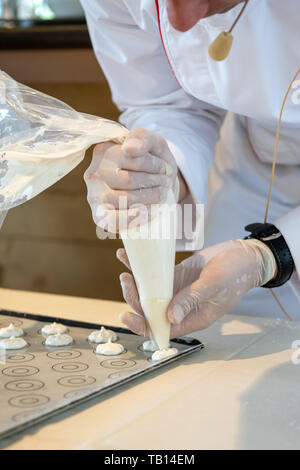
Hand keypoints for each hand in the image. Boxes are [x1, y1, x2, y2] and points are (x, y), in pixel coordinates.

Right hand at [84, 128, 178, 231]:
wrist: (156, 185)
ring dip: (150, 199)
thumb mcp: (153, 143)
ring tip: (161, 195)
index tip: (165, 168)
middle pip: (129, 181)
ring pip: (124, 200)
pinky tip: (148, 212)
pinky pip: (113, 221)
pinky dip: (135, 218)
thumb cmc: (152, 162)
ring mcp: (94, 196)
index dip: (154, 165)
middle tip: (166, 183)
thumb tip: (129, 149)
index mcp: (103, 152)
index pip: (130, 158)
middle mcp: (94, 174)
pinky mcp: (99, 216)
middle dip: (154, 183)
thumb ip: (142, 138)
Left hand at [117, 239, 276, 337]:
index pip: (161, 329)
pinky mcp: (175, 276)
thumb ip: (192, 300)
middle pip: (150, 310)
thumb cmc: (235, 275)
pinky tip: (127, 257)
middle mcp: (181, 307)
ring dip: (135, 284)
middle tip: (126, 281)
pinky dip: (141, 267)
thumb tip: (170, 318)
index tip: (126, 316)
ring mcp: (177, 291)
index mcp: (192, 318)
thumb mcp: (214, 286)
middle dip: (134, 299)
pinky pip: (154, 275)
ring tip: (126, 271)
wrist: (243, 256)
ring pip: (149, 293)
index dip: (142, 326)